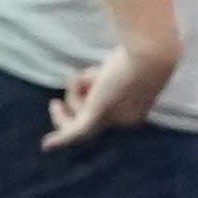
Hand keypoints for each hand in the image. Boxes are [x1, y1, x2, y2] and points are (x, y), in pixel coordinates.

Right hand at [43, 33, 178, 149]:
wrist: (151, 52)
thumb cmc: (144, 52)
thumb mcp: (128, 66)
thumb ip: (114, 78)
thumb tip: (103, 72)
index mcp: (136, 112)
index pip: (102, 115)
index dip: (84, 100)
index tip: (73, 92)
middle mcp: (125, 121)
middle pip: (87, 116)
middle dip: (74, 103)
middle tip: (54, 103)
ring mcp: (114, 119)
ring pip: (78, 114)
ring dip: (74, 91)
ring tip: (87, 73)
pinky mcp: (100, 113)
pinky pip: (76, 131)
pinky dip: (61, 139)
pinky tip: (46, 145)